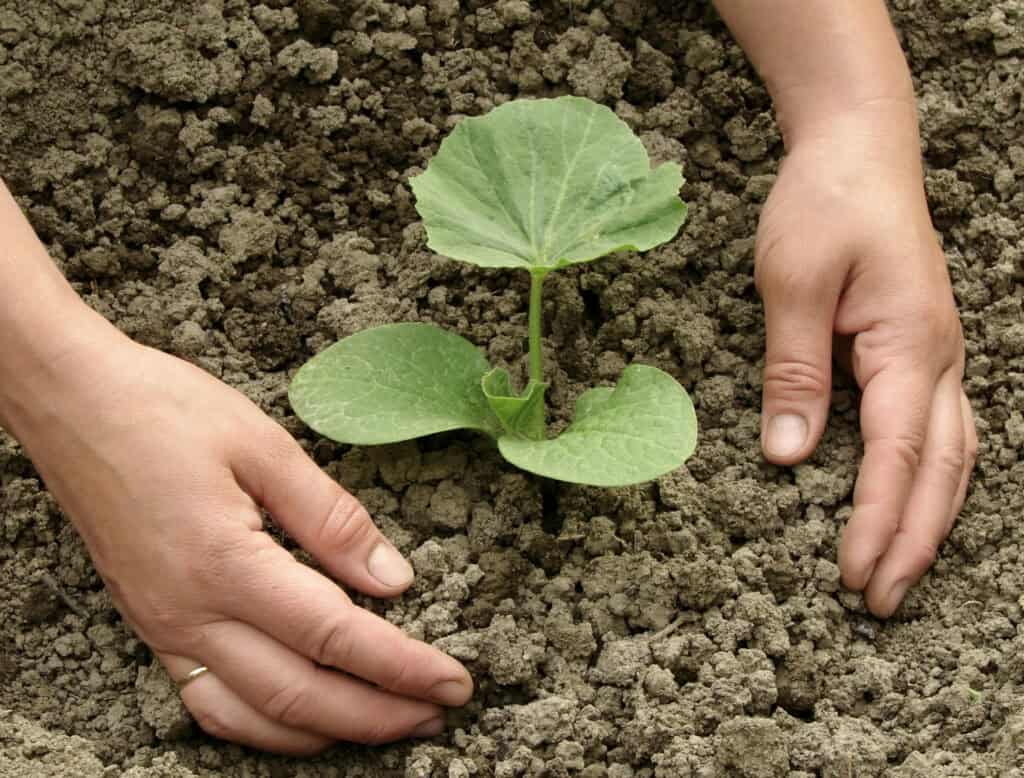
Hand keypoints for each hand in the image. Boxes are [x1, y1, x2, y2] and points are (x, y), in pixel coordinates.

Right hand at [11, 326, 472, 753]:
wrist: (71, 403)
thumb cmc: (164, 410)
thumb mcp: (263, 445)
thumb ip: (332, 518)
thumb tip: (394, 579)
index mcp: (226, 564)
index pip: (336, 636)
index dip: (402, 667)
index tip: (454, 681)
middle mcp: (191, 614)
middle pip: (301, 694)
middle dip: (379, 714)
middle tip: (440, 711)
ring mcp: (165, 629)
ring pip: (254, 717)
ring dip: (329, 731)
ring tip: (389, 723)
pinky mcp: (152, 627)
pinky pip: (210, 705)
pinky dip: (266, 727)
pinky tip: (303, 720)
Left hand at [754, 104, 976, 616]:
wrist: (858, 150)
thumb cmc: (823, 205)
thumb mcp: (793, 284)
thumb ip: (794, 371)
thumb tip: (790, 456)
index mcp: (909, 345)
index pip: (899, 456)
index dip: (879, 521)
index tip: (852, 574)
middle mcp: (938, 357)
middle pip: (940, 470)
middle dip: (914, 541)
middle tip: (879, 602)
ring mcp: (937, 353)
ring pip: (954, 455)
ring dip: (930, 517)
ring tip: (901, 572)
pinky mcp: (920, 348)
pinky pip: (942, 428)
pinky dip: (934, 478)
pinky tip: (918, 503)